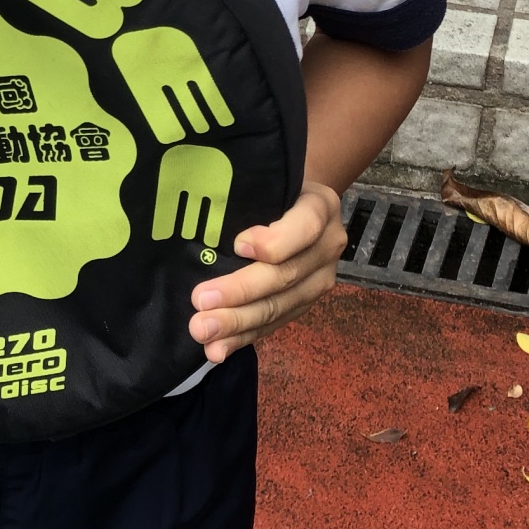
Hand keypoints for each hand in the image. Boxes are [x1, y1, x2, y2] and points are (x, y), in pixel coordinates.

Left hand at [188, 181, 346, 362]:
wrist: (294, 203)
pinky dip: (242, 338)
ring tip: (203, 331)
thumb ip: (249, 194)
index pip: (303, 228)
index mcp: (320, 207)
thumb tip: (203, 213)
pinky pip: (273, 325)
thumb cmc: (270, 186)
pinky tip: (217, 350)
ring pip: (278, 307)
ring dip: (237, 323)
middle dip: (240, 292)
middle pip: (284, 275)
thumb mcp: (267, 178)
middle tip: (200, 302)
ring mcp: (319, 280)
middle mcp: (328, 246)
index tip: (237, 245)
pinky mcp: (303, 305)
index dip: (273, 241)